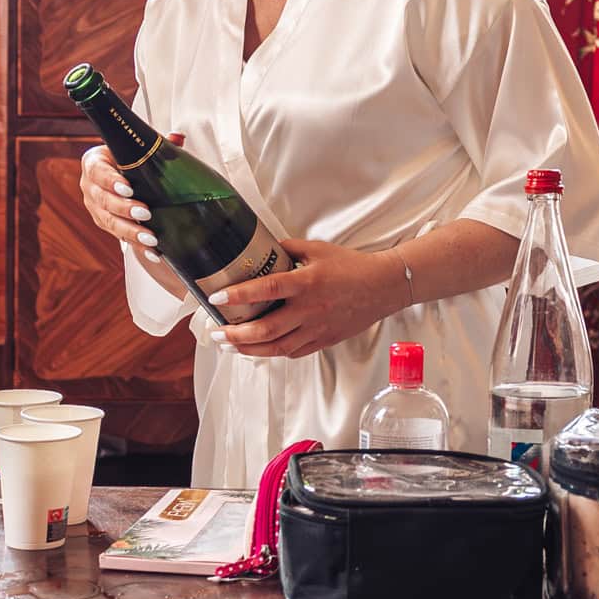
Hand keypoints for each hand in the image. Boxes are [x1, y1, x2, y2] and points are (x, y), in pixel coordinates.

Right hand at [78, 133, 183, 261]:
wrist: (125, 175)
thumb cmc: (131, 158)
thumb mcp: (140, 148)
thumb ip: (159, 143)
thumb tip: (177, 137)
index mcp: (94, 162)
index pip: (98, 171)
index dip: (111, 180)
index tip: (128, 187)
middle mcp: (90, 186)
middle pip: (103, 200)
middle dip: (124, 208)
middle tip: (145, 212)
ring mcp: (95, 207)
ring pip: (109, 222)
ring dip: (131, 231)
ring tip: (151, 238)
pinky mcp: (105, 223)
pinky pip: (119, 237)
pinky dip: (137, 244)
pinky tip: (153, 251)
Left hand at [207, 238, 405, 359]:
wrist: (383, 287)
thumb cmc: (350, 266)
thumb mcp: (317, 249)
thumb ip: (287, 248)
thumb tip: (262, 246)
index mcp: (305, 282)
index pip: (266, 290)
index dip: (238, 295)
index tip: (216, 298)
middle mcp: (309, 309)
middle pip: (266, 329)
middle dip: (236, 335)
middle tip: (216, 334)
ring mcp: (316, 328)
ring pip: (276, 347)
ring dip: (249, 350)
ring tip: (230, 346)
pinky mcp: (323, 340)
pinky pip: (293, 352)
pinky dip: (273, 352)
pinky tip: (260, 349)